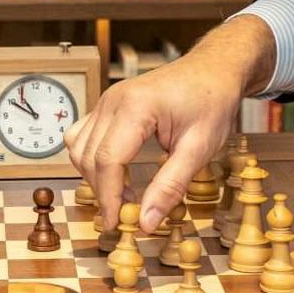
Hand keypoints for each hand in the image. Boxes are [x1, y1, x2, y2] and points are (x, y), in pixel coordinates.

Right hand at [66, 16, 275, 233]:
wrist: (214, 69)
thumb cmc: (212, 102)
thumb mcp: (199, 148)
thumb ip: (171, 186)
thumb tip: (146, 223)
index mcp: (136, 107)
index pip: (108, 160)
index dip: (108, 197)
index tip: (117, 224)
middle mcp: (113, 100)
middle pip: (89, 157)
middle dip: (103, 191)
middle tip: (126, 215)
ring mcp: (107, 100)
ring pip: (80, 147)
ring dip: (95, 176)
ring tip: (124, 195)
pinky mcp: (108, 104)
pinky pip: (83, 135)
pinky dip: (92, 158)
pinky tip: (115, 173)